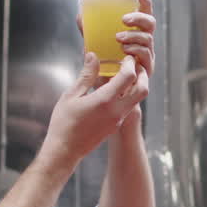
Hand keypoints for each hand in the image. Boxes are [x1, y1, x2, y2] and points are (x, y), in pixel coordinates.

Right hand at [40, 52, 147, 166]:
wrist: (65, 151)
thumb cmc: (64, 123)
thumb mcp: (71, 95)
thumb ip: (86, 75)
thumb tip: (93, 56)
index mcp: (105, 101)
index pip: (128, 76)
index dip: (129, 63)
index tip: (124, 56)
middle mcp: (116, 111)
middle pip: (143, 89)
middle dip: (141, 74)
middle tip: (133, 65)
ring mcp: (118, 120)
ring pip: (138, 99)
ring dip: (136, 85)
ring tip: (124, 75)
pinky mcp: (116, 125)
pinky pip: (128, 106)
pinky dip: (128, 95)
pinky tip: (115, 89)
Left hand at [76, 0, 156, 79]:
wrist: (108, 94)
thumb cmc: (104, 68)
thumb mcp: (96, 47)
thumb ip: (90, 32)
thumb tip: (80, 16)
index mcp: (135, 34)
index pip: (144, 14)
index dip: (145, 3)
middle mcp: (144, 43)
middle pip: (150, 24)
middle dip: (139, 18)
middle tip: (124, 20)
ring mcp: (146, 56)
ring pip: (148, 40)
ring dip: (134, 36)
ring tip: (119, 38)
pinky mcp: (145, 70)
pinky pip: (145, 57)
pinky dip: (136, 52)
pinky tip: (126, 52)